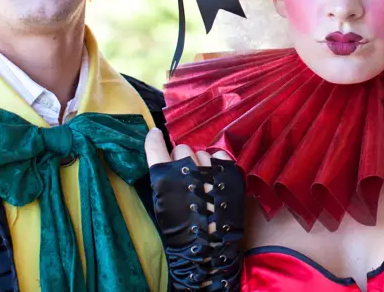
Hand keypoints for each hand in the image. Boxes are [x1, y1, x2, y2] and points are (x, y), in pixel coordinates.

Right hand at [144, 128, 244, 290]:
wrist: (209, 249)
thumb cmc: (180, 231)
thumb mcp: (161, 204)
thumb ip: (162, 179)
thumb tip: (162, 156)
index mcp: (165, 176)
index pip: (156, 146)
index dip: (154, 139)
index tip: (155, 135)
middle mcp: (187, 167)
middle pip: (181, 149)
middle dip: (181, 161)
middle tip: (185, 179)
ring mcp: (210, 168)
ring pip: (201, 153)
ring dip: (200, 164)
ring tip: (203, 184)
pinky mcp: (229, 172)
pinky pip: (219, 156)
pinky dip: (217, 165)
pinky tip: (215, 179)